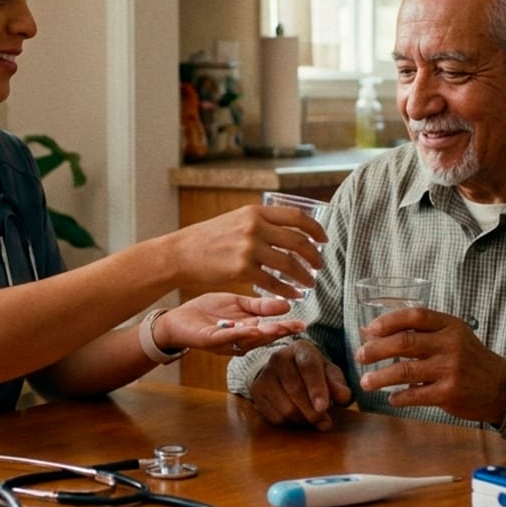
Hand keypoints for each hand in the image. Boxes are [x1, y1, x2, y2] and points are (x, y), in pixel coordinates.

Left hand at [153, 293, 304, 355]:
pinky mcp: (209, 340)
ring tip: (279, 327)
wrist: (178, 319)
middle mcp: (239, 340)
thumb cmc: (208, 312)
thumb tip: (287, 302)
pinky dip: (238, 334)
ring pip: (248, 339)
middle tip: (297, 326)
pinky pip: (226, 337)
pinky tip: (249, 328)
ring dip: (263, 334)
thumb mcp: (238, 304)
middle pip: (263, 336)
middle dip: (280, 331)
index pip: (271, 328)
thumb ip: (260, 306)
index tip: (303, 323)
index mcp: (248, 330)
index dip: (287, 326)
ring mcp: (225, 342)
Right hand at [165, 205, 326, 297]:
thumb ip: (260, 222)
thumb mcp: (236, 219)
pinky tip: (294, 295)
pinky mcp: (242, 269)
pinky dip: (288, 290)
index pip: (297, 216)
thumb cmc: (208, 238)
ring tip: (310, 283)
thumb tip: (288, 229)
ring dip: (304, 276)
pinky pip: (274, 282)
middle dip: (314, 256)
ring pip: (289, 264)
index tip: (323, 239)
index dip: (315, 228)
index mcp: (256, 211)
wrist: (182, 252)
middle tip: (320, 265)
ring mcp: (249, 248)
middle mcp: (255, 227)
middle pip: (298, 241)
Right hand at [245, 339, 352, 431]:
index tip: (324, 407)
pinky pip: (274, 416)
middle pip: (295, 390)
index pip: (308, 368)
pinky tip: (298, 418)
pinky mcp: (256, 392)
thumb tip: (344, 397)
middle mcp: (278, 358)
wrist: (283, 370)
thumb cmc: (311, 372)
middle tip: (325, 423)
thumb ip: (338, 383)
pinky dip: (290, 423)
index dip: (316, 389)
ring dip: (303, 419)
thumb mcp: (328, 372)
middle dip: (312, 411)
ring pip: (285, 406)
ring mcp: (264, 375)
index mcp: (300, 349)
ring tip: (313, 420)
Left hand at [356, 307, 505, 424]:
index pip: (415, 315)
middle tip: (360, 356)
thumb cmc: (468, 358)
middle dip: (376, 350)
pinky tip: (391, 398)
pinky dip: (399, 397)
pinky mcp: (449, 393)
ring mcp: (450, 369)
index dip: (388, 321)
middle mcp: (450, 345)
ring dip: (380, 377)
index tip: (369, 330)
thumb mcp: (452, 336)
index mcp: (450, 326)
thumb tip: (372, 331)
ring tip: (365, 382)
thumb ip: (420, 332)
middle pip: (404, 342)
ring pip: (405, 370)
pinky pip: (415, 395)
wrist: (500, 387)